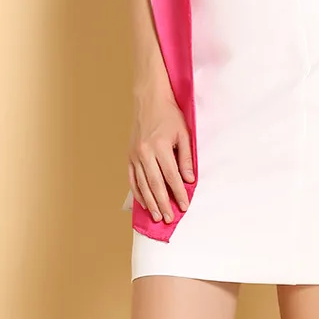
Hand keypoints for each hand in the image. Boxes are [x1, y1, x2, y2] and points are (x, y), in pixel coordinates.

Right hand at [128, 85, 194, 222]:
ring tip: (156, 216)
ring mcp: (135, 155)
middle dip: (163, 203)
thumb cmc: (169, 115)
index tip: (184, 206)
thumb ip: (186, 158)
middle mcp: (145, 152)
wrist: (149, 100)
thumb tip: (188, 180)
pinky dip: (138, 193)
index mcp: (161, 146)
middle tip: (169, 218)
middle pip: (155, 185)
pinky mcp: (129, 156)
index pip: (171, 176)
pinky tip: (144, 203)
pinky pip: (133, 179)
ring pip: (143, 185)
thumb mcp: (184, 133)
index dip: (178, 193)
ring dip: (150, 202)